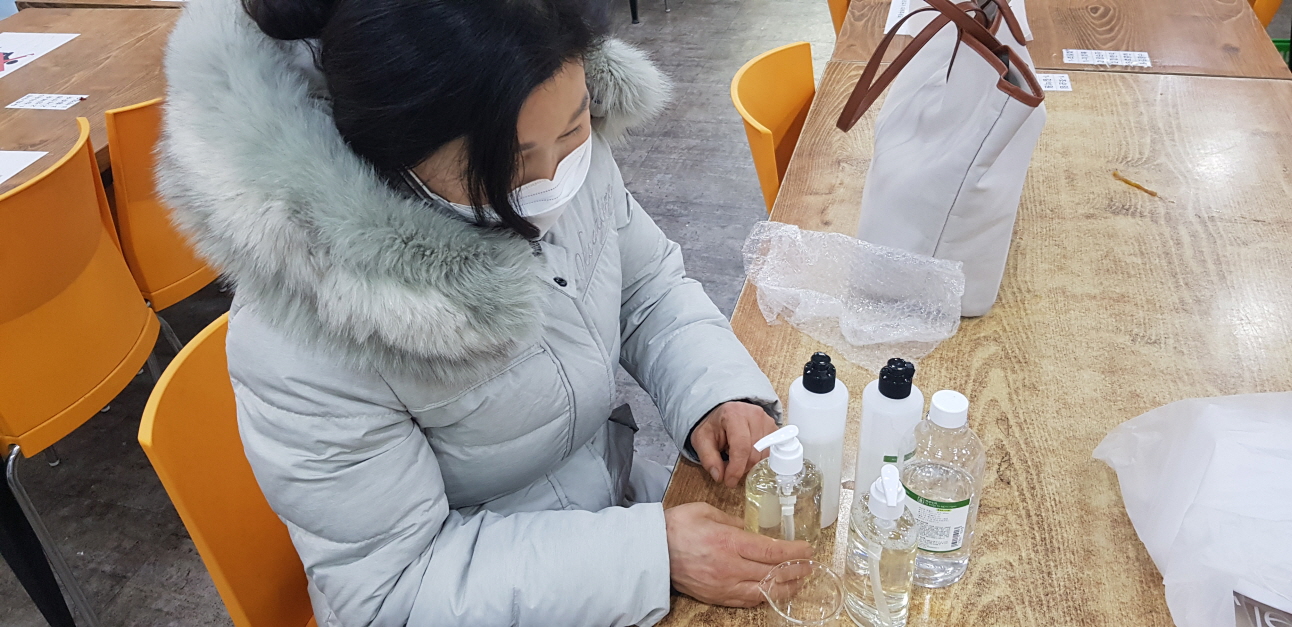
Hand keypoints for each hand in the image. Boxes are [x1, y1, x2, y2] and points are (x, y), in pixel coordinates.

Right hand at [664, 502, 812, 606]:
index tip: (808, 549)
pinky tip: (775, 591)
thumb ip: (734, 522)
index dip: (794, 552)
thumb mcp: (707, 511)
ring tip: (800, 581)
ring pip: (764, 591)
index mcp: (728, 542)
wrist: (651, 551)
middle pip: (772, 573)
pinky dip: (765, 596)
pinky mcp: (716, 597)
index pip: (771, 550)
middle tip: (810, 566)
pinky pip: (747, 600)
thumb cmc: (676, 527)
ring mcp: (723, 585)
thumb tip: (753, 531)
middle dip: (796, 570)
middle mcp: (729, 567)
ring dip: (786, 587)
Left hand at [691, 401, 778, 487]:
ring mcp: (767, 421)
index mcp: (733, 415)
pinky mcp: (774, 428)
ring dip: (751, 464)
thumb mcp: (702, 440)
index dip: (736, 468)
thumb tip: (719, 476)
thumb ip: (708, 459)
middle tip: (730, 471)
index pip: (741, 447)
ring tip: (737, 459)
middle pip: (754, 453)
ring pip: (764, 455)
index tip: (729, 481)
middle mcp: (754, 415)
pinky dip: (759, 460)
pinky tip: (748, 456)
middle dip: (742, 468)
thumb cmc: (714, 427)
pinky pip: (771, 452)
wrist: (724, 413)